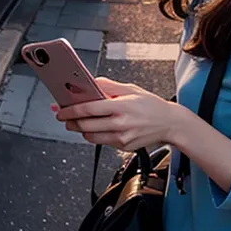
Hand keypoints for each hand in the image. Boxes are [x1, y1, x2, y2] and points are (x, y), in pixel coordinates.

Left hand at [53, 77, 180, 150]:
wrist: (170, 123)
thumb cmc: (151, 105)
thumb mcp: (131, 89)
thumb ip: (109, 86)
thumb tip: (91, 83)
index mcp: (121, 106)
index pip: (88, 109)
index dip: (70, 110)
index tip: (60, 110)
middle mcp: (120, 124)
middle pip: (85, 125)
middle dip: (71, 122)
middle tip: (64, 117)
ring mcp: (122, 138)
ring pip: (90, 137)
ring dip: (81, 129)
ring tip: (79, 122)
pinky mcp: (123, 147)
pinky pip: (102, 142)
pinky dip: (95, 135)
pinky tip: (97, 127)